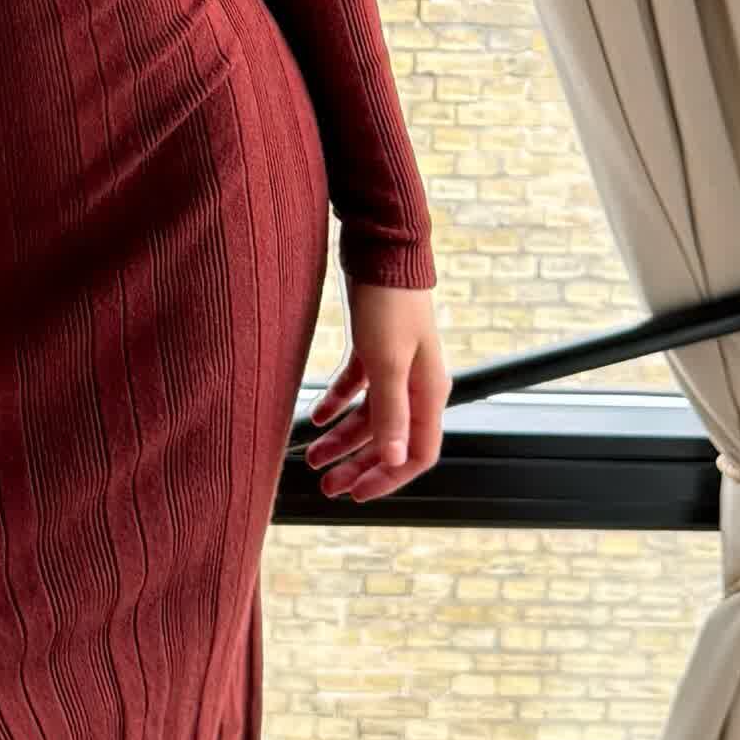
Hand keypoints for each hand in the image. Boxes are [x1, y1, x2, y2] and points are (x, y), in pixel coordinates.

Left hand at [302, 281, 447, 501]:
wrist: (381, 245)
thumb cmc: (389, 300)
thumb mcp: (385, 361)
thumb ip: (390, 413)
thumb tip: (393, 461)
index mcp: (428, 392)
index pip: (417, 453)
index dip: (388, 478)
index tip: (355, 494)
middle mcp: (416, 382)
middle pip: (389, 439)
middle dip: (358, 465)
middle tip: (325, 485)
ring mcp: (395, 364)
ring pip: (370, 416)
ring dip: (343, 438)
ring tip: (311, 456)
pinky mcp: (375, 344)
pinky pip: (358, 386)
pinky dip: (337, 403)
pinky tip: (315, 417)